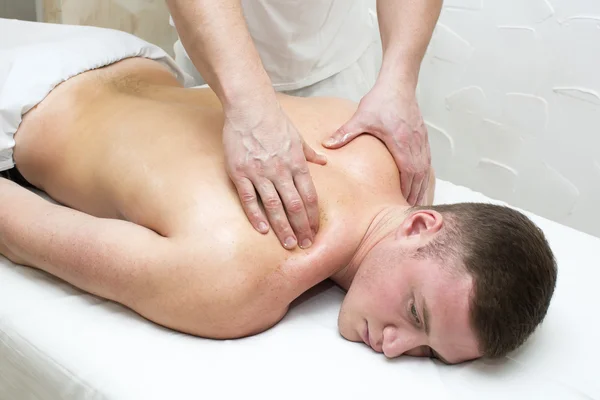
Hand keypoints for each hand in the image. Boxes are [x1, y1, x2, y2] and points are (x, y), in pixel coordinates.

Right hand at [223, 102, 326, 249]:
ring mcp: (260, 173)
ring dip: (283, 227)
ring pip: (275, 206)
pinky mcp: (240, 173)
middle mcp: (281, 171)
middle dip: (302, 228)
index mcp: (296, 163)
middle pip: (295, 206)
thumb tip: (325, 162)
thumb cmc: (274, 121)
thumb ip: (310, 154)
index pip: (309, 196)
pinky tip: (262, 230)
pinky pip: (250, 199)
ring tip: (288, 243)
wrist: (250, 107)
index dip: (313, 216)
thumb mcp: (298, 137)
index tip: (315, 231)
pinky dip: (256, 216)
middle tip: (305, 245)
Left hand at [323, 83, 430, 205]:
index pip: (408, 172)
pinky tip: (421, 185)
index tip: (402, 205)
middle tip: (409, 214)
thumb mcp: (361, 117)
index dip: (407, 190)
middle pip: (420, 176)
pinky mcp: (423, 138)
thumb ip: (345, 133)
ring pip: (425, 171)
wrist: (399, 83)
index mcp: (402, 142)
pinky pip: (427, 162)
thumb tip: (327, 145)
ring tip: (417, 205)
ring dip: (422, 188)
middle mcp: (415, 144)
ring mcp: (421, 141)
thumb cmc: (382, 100)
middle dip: (415, 195)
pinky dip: (425, 176)